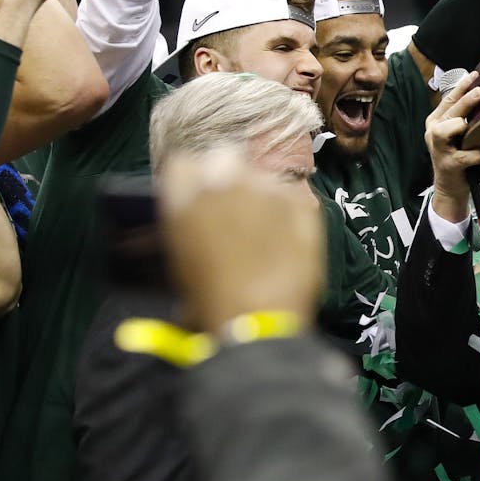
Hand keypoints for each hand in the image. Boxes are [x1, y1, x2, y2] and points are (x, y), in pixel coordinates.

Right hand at [160, 148, 324, 330]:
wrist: (256, 320)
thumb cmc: (206, 300)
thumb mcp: (178, 264)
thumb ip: (184, 228)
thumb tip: (193, 224)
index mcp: (187, 192)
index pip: (183, 165)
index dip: (191, 182)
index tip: (196, 200)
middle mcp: (227, 178)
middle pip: (225, 160)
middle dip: (227, 180)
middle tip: (231, 211)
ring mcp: (268, 187)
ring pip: (262, 177)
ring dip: (259, 195)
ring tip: (263, 229)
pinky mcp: (301, 202)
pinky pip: (292, 198)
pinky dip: (289, 212)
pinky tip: (287, 238)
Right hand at [425, 71, 479, 222]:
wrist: (449, 188)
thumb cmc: (457, 156)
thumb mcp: (457, 134)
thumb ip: (464, 117)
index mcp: (436, 122)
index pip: (448, 99)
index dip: (461, 86)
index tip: (476, 74)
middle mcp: (433, 132)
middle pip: (449, 111)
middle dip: (465, 100)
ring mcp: (439, 149)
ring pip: (447, 130)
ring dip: (463, 126)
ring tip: (477, 126)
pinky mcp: (448, 164)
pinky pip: (465, 156)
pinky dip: (478, 153)